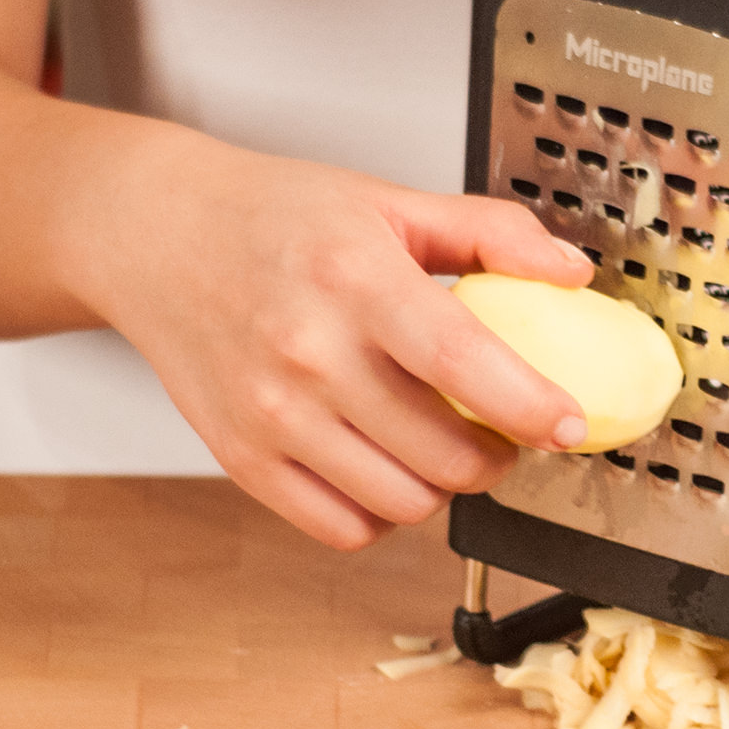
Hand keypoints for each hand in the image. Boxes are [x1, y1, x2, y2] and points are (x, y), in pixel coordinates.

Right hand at [89, 129, 594, 550]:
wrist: (157, 235)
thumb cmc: (275, 217)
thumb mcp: (389, 201)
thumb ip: (490, 233)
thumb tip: (571, 273)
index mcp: (356, 279)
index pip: (463, 362)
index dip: (530, 406)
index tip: (570, 424)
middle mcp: (309, 352)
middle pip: (442, 454)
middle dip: (496, 455)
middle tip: (503, 429)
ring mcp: (271, 413)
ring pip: (400, 502)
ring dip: (442, 487)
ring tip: (443, 445)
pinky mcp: (241, 457)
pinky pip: (340, 527)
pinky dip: (381, 513)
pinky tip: (386, 467)